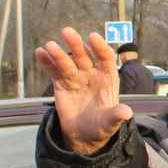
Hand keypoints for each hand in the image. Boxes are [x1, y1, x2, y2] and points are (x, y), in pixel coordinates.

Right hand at [35, 28, 132, 155]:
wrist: (84, 135)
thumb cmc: (101, 126)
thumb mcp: (110, 123)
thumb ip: (116, 115)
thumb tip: (127, 112)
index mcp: (107, 78)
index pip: (105, 58)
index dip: (100, 47)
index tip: (93, 36)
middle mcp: (91, 74)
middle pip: (84, 55)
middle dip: (76, 44)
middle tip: (67, 32)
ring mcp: (76, 77)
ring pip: (67, 62)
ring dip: (58, 53)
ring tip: (49, 46)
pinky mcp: (61, 83)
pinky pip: (54, 70)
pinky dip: (47, 62)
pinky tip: (40, 53)